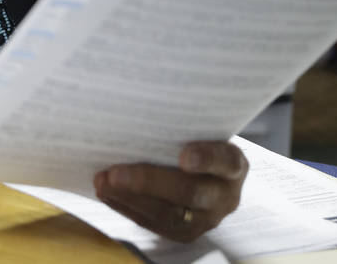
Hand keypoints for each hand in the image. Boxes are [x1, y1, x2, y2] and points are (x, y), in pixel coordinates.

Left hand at [94, 141, 247, 242]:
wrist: (205, 174)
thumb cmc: (195, 142)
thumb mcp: (198, 132)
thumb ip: (179, 127)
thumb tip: (139, 103)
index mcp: (233, 164)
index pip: (226, 161)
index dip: (207, 158)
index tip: (184, 156)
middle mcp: (225, 196)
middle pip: (191, 192)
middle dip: (149, 182)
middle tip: (115, 173)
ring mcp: (206, 219)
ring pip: (168, 213)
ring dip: (130, 198)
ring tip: (103, 181)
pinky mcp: (185, 233)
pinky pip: (154, 224)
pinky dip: (127, 207)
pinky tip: (107, 193)